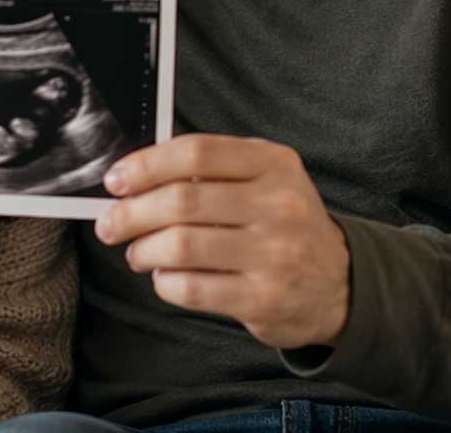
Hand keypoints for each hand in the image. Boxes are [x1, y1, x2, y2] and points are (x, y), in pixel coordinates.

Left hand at [94, 134, 350, 350]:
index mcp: (274, 164)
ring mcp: (274, 254)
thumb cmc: (283, 224)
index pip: (197, 151)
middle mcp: (279, 205)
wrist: (340, 284)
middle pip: (182, 200)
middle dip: (131, 212)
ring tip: (136, 252)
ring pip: (181, 246)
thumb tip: (135, 175)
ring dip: (143, 250)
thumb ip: (212, 169)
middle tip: (110, 223)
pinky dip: (164, 282)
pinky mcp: (263, 299)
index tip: (116, 180)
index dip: (146, 165)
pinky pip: (191, 288)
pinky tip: (164, 277)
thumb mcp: (266, 179)